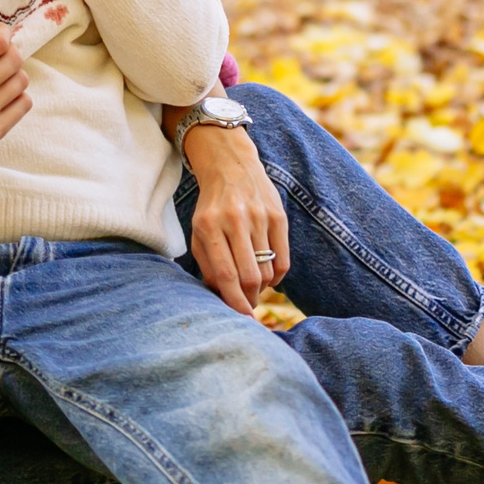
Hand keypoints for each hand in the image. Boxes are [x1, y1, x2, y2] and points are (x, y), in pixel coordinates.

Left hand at [182, 122, 288, 314]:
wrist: (230, 165)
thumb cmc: (211, 207)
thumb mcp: (199, 233)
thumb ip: (207, 265)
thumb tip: (222, 298)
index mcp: (209, 226)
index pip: (225, 274)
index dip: (234, 301)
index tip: (241, 318)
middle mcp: (235, 221)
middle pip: (250, 275)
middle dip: (250, 299)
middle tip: (247, 306)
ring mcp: (259, 217)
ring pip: (268, 270)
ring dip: (262, 288)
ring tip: (254, 288)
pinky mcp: (278, 216)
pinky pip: (284, 259)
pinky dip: (277, 276)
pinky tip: (268, 276)